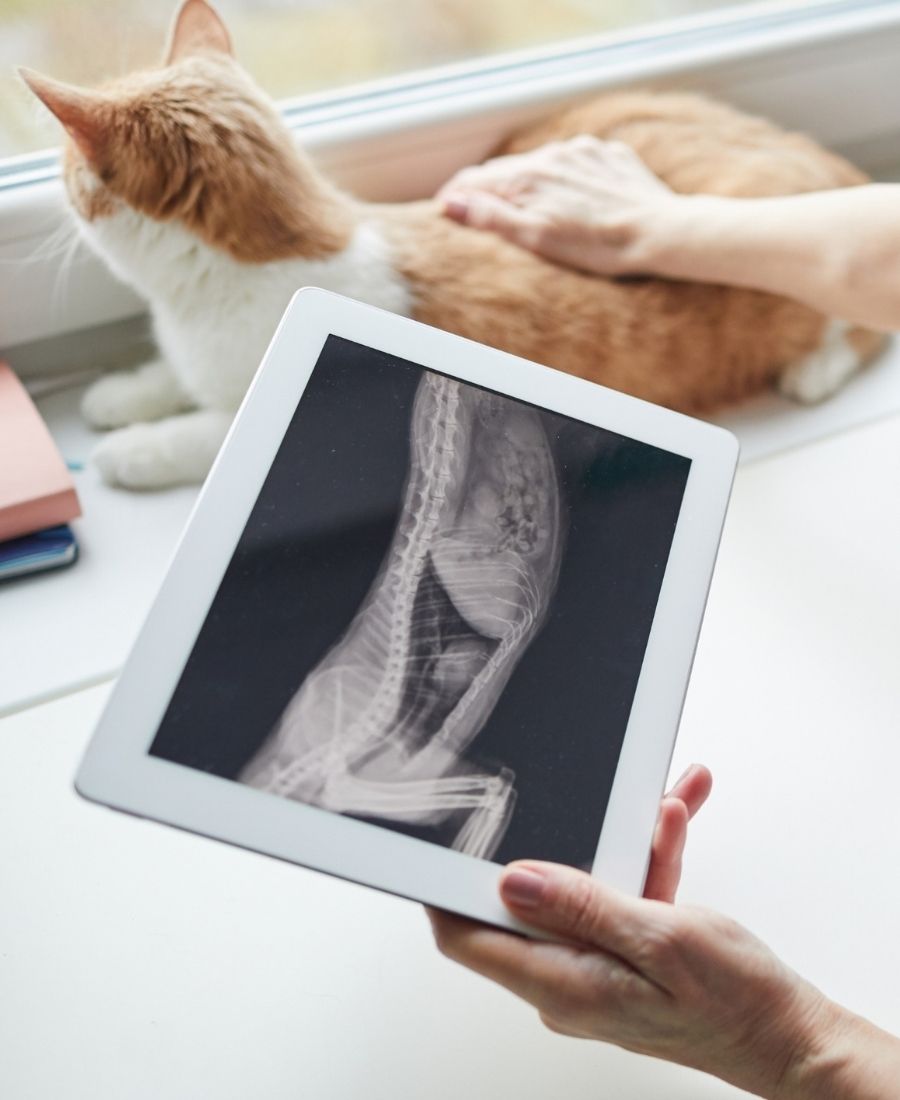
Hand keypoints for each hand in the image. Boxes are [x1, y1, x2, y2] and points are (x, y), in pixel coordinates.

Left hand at [427, 764, 838, 1097]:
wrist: (791, 1033)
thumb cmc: (736, 1001)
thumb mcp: (660, 937)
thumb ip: (584, 904)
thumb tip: (512, 882)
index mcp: (564, 983)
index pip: (466, 937)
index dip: (440, 890)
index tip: (434, 842)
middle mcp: (569, 979)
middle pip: (528, 898)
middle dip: (556, 838)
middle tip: (576, 792)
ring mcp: (595, 966)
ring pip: (584, 885)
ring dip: (621, 840)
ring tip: (662, 806)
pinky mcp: (623, 954)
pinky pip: (618, 895)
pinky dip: (644, 859)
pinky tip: (672, 826)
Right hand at [437, 135, 681, 275]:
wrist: (659, 232)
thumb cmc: (599, 245)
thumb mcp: (536, 238)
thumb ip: (492, 218)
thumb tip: (454, 204)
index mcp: (528, 176)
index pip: (475, 179)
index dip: (455, 195)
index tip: (445, 211)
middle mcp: (552, 154)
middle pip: (505, 170)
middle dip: (489, 191)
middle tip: (481, 216)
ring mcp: (582, 151)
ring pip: (540, 165)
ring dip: (528, 184)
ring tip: (532, 212)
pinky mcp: (608, 154)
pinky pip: (574, 163)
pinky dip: (563, 180)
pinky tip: (574, 202)